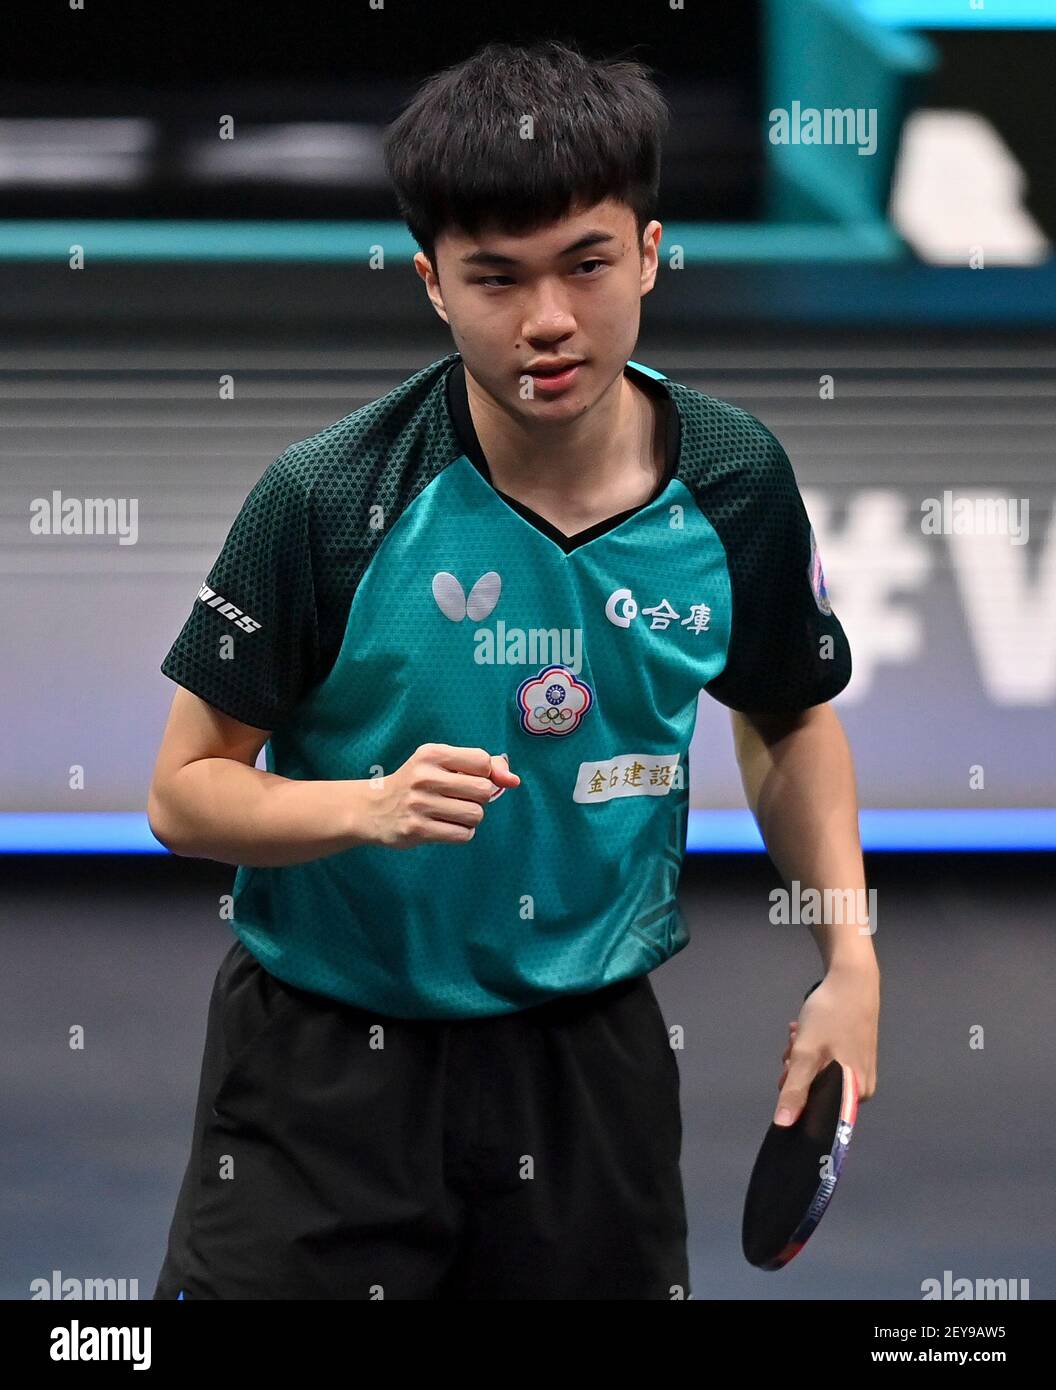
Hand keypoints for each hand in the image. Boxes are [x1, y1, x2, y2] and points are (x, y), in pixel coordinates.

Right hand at [364, 742, 519, 848]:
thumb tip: (513, 780)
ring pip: (475, 815)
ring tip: (453, 814)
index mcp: (432, 754)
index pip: (482, 762)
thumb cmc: (416, 782)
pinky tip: (446, 826)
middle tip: (461, 799)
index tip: (473, 779)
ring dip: (471, 818)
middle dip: (480, 798)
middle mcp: (425, 776)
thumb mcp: (441, 763)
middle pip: (483, 791)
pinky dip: (462, 832)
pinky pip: (463, 834)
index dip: (486, 774)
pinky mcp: (417, 830)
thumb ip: (481, 765)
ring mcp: (420, 804)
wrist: (372, 808)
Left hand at [774, 966, 878, 1124]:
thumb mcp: (807, 1054)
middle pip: (816, 1090)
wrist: (851, 978)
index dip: (798, 1098)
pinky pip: (824, 1060)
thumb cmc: (831, 1017)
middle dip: (797, 1070)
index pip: (819, 1112)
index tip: (788, 1075)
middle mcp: (861, 1087)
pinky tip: (803, 1030)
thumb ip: (795, 1090)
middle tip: (793, 1048)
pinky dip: (810, 1047)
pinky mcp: (854, 1052)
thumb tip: (783, 1125)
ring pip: (817, 1072)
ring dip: (801, 1055)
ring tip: (798, 1034)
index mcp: (856, 1095)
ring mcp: (859, 1068)